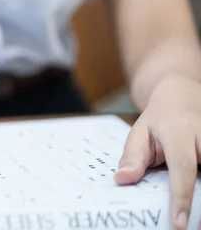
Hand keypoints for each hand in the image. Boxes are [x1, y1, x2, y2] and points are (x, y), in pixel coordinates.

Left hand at [115, 74, 200, 229]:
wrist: (182, 97)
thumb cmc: (158, 120)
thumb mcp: (139, 132)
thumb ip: (132, 157)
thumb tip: (122, 179)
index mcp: (180, 132)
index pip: (182, 167)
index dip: (181, 197)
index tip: (179, 223)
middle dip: (200, 206)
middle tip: (191, 228)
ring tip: (195, 220)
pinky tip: (197, 209)